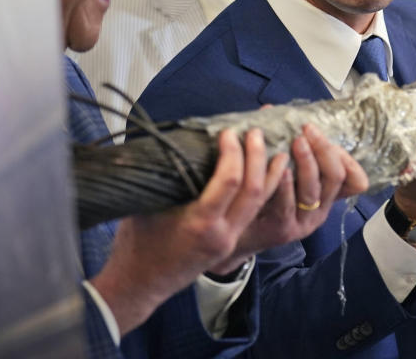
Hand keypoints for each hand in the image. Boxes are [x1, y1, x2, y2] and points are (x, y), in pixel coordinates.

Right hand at [90, 127, 280, 333]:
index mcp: (201, 223)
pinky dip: (262, 191)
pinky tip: (265, 175)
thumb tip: (179, 142)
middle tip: (256, 132)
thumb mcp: (148, 204)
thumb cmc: (137, 242)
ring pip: (260, 204)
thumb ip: (168, 176)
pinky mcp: (230, 243)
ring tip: (278, 151)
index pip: (230, 181)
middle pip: (254, 191)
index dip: (233, 152)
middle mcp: (222, 234)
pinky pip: (253, 213)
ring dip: (271, 175)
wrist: (140, 284)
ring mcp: (228, 241)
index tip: (228, 132)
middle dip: (258, 158)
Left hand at [208, 124, 368, 273]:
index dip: (347, 158)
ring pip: (313, 191)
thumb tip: (269, 109)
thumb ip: (280, 145)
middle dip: (324, 150)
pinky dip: (285, 185)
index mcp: (325, 196)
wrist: (237, 233)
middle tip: (308, 131)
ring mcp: (302, 221)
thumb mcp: (281, 173)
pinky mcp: (282, 229)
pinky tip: (279, 168)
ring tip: (297, 142)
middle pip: (335, 178)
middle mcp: (319, 210)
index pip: (354, 180)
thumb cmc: (261, 196)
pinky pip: (288, 205)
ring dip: (307, 163)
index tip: (326, 137)